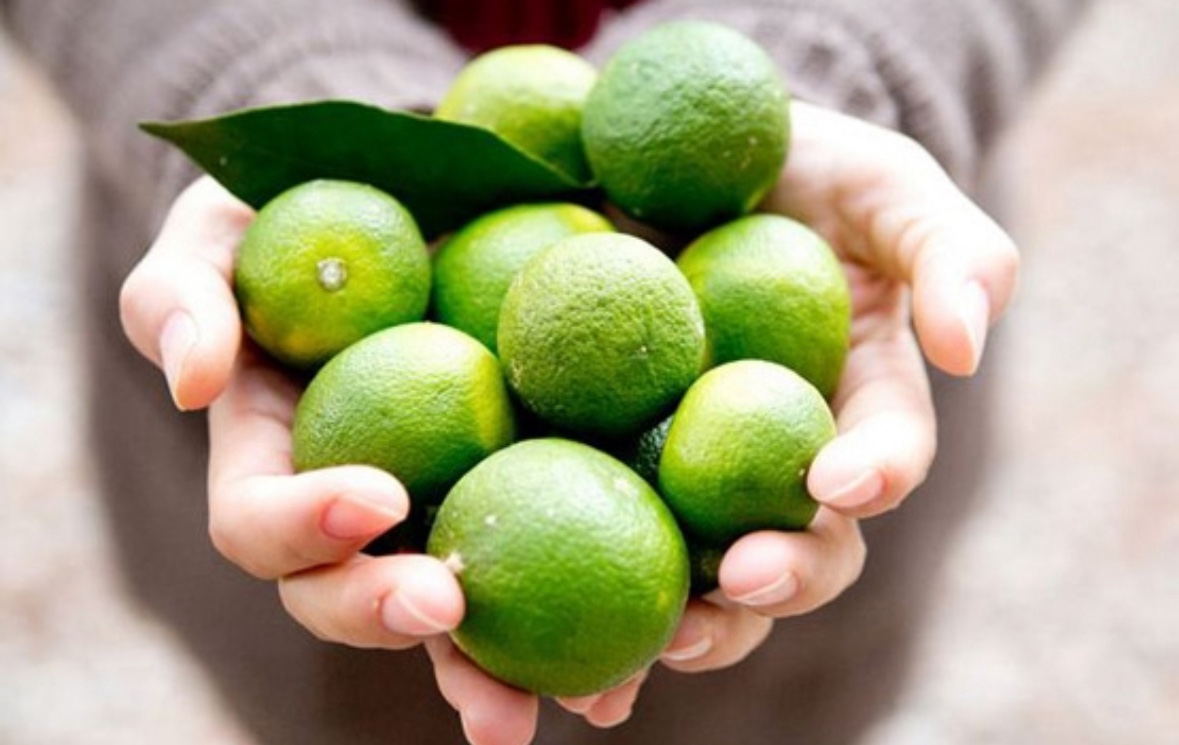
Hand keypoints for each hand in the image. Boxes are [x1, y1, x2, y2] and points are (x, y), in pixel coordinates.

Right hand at [117, 176, 609, 744]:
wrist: (417, 193)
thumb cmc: (300, 210)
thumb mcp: (225, 229)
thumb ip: (184, 292)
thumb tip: (191, 382)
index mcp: (275, 461)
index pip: (261, 522)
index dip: (302, 527)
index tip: (375, 496)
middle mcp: (354, 511)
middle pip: (349, 598)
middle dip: (388, 617)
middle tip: (447, 608)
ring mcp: (440, 511)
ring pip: (457, 621)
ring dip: (501, 671)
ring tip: (577, 695)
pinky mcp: (527, 496)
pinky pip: (558, 562)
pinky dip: (598, 616)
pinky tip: (660, 640)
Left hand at [649, 100, 1018, 678]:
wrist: (692, 160)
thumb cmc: (807, 170)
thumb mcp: (885, 186)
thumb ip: (948, 250)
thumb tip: (967, 344)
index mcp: (862, 403)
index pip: (887, 454)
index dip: (876, 473)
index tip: (838, 480)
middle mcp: (789, 457)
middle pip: (806, 545)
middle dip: (784, 575)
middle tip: (739, 583)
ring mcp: (705, 471)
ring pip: (715, 574)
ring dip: (694, 622)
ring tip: (642, 653)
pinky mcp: (624, 467)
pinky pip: (617, 533)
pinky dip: (600, 586)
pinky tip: (564, 635)